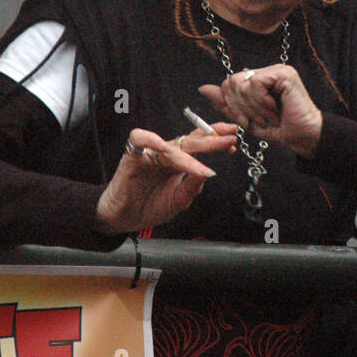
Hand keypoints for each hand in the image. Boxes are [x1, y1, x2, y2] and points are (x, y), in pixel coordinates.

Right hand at [94, 124, 237, 234]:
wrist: (122, 218)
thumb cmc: (149, 206)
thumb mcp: (178, 201)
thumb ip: (192, 187)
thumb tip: (207, 173)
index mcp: (178, 162)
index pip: (199, 145)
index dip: (215, 139)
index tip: (234, 138)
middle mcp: (166, 154)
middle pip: (190, 140)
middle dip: (211, 138)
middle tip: (229, 137)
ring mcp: (150, 153)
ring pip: (171, 144)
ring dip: (187, 153)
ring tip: (200, 167)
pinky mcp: (132, 156)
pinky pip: (139, 139)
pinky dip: (151, 139)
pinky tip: (163, 146)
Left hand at [199, 64, 322, 157]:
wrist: (303, 137)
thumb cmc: (280, 129)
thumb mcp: (246, 119)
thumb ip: (226, 103)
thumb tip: (203, 88)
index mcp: (258, 80)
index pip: (229, 84)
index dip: (232, 105)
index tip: (246, 121)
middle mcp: (267, 71)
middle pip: (232, 82)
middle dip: (241, 107)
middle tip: (258, 120)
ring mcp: (276, 70)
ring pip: (242, 83)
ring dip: (253, 107)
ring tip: (269, 116)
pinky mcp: (283, 73)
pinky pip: (255, 83)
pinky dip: (261, 101)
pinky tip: (274, 108)